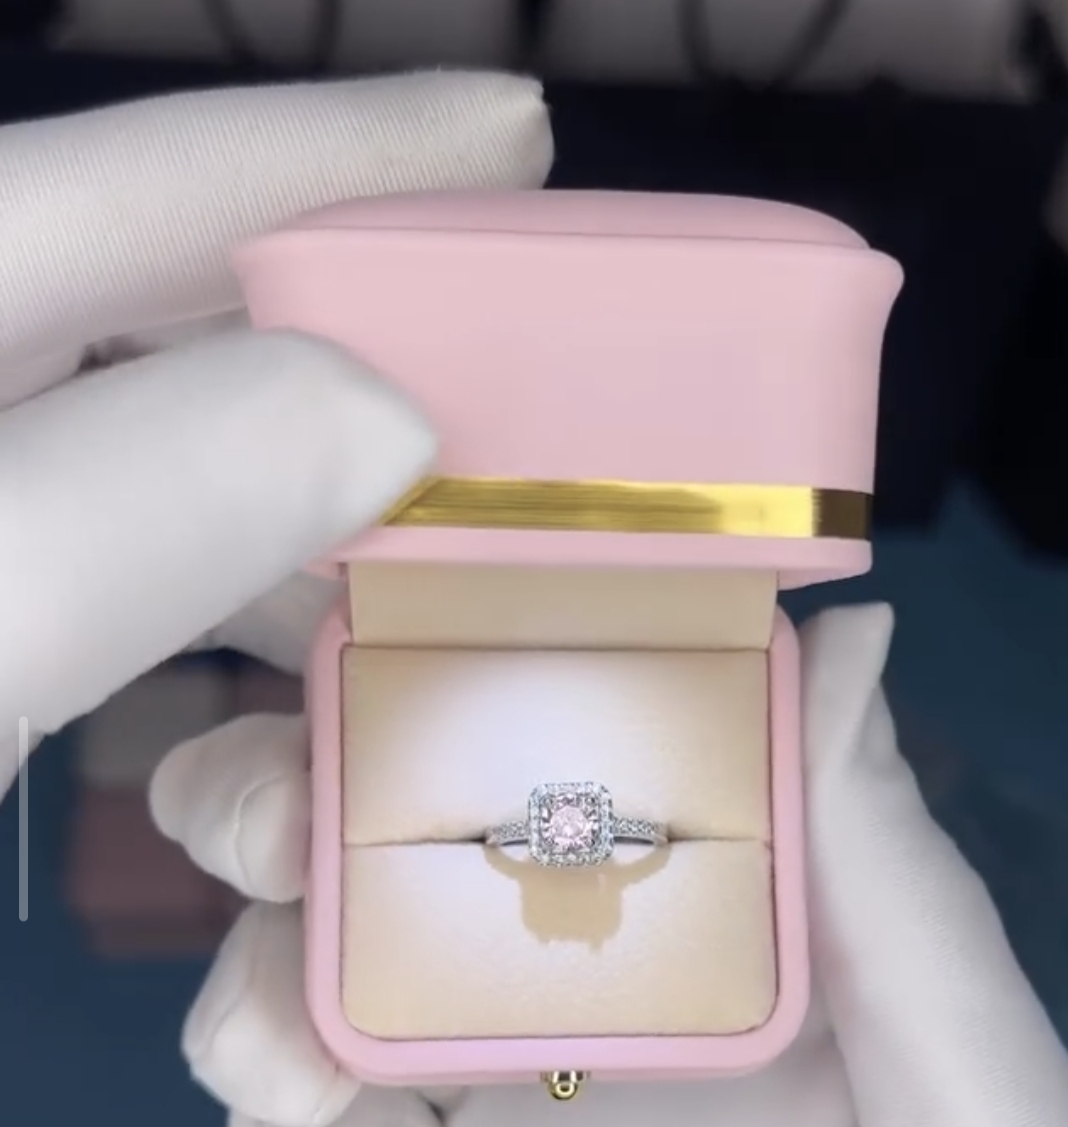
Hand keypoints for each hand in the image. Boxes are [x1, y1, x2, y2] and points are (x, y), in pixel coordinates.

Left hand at [0, 69, 552, 797]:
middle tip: (514, 337)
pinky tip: (320, 625)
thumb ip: (121, 513)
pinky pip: (150, 557)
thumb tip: (378, 411)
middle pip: (170, 304)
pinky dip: (251, 586)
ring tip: (450, 505)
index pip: (123, 184)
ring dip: (323, 482)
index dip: (332, 143)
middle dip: (355, 313)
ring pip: (176, 441)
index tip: (511, 129)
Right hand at [153, 606, 1067, 1126]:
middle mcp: (555, 972)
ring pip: (282, 981)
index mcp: (675, 894)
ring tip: (292, 1056)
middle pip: (360, 838)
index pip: (534, 735)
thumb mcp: (951, 1054)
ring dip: (247, 981)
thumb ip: (890, 867)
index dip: (429, 650)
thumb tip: (849, 634)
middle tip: (277, 816)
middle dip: (272, 787)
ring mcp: (472, 1102)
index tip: (360, 590)